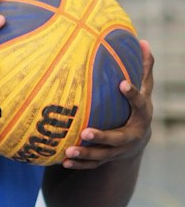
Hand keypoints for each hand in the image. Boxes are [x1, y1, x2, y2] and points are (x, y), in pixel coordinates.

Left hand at [59, 38, 154, 169]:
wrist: (137, 138)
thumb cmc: (136, 106)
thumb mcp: (143, 88)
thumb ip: (142, 68)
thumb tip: (144, 41)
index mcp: (141, 114)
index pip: (139, 103)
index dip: (132, 94)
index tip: (121, 83)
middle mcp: (132, 135)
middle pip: (118, 138)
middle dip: (102, 137)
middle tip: (85, 132)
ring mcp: (119, 150)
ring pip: (103, 155)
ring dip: (85, 154)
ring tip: (68, 151)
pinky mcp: (107, 159)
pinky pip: (93, 165)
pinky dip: (79, 165)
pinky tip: (63, 161)